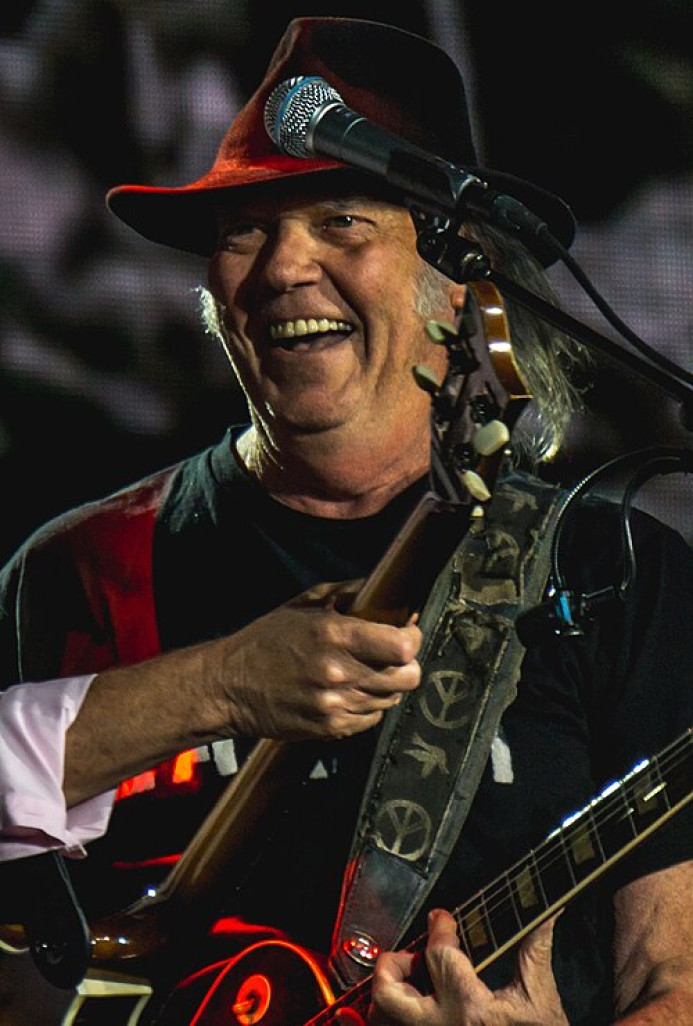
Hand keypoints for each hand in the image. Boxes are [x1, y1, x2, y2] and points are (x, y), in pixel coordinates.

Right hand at [207, 580, 422, 739]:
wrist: (229, 686)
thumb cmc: (266, 640)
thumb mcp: (303, 604)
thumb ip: (348, 593)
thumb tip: (385, 591)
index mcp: (334, 636)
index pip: (403, 646)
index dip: (412, 637)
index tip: (406, 631)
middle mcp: (339, 673)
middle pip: (408, 677)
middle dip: (407, 664)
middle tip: (392, 654)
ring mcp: (336, 705)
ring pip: (392, 698)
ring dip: (386, 684)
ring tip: (363, 671)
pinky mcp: (331, 728)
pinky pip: (371, 718)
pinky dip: (368, 704)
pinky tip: (348, 691)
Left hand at [369, 909, 567, 1025]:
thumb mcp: (541, 997)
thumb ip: (535, 949)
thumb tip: (545, 911)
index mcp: (472, 1010)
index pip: (438, 955)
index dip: (439, 928)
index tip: (441, 919)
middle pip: (390, 995)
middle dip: (391, 965)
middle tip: (409, 953)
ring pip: (386, 1017)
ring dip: (393, 992)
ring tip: (412, 978)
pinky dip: (401, 1014)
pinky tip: (420, 1000)